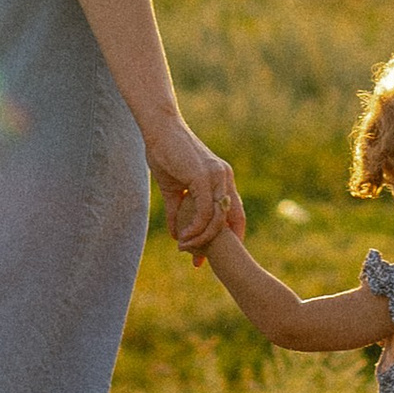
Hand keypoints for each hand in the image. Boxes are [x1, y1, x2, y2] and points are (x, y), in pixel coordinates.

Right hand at [145, 115, 242, 257]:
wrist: (159, 129)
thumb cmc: (165, 154)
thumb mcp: (173, 188)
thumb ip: (177, 211)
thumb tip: (175, 234)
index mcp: (222, 179)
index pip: (234, 213)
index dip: (228, 236)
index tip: (214, 255)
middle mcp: (225, 178)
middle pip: (231, 220)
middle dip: (217, 245)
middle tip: (199, 263)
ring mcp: (217, 177)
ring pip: (218, 219)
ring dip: (202, 239)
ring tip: (185, 250)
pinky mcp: (203, 177)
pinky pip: (205, 211)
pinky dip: (195, 228)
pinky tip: (183, 237)